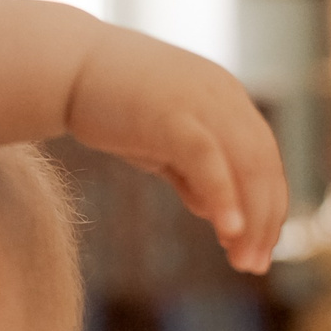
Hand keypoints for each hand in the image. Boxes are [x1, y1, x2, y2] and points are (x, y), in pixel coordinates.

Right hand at [65, 25, 287, 273]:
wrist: (61, 65)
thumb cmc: (108, 103)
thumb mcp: (160, 140)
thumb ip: (191, 171)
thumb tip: (215, 211)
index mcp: (226, 97)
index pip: (265, 157)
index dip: (268, 204)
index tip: (258, 245)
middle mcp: (223, 95)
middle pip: (264, 165)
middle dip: (265, 220)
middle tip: (254, 265)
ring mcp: (199, 102)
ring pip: (246, 165)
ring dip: (252, 218)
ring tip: (243, 260)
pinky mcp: (169, 114)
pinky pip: (208, 159)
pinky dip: (224, 195)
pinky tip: (228, 231)